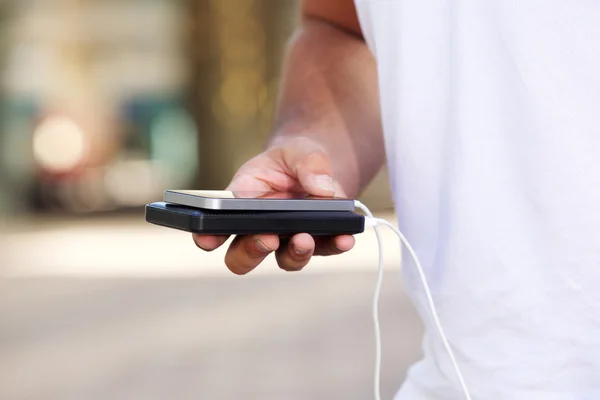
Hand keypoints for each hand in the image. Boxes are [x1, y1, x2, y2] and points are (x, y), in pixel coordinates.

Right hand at [193, 137, 355, 274]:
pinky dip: (334, 246)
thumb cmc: (294, 157)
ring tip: (305, 238)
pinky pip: (324, 250)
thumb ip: (308, 164)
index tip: (209, 238)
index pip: (214, 227)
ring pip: (284, 261)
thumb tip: (322, 188)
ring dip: (294, 254)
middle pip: (242, 257)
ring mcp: (287, 240)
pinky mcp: (317, 241)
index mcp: (241, 203)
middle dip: (252, 251)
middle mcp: (259, 229)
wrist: (319, 166)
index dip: (207, 236)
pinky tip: (345, 237)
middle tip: (267, 238)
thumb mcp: (298, 150)